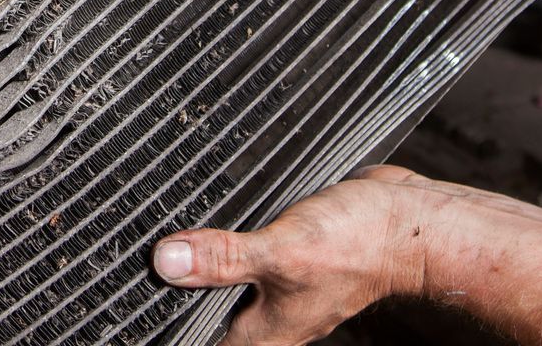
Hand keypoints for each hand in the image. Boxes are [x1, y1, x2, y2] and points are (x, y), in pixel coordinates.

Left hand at [150, 165, 440, 345]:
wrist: (408, 222)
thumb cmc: (357, 248)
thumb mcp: (281, 253)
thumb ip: (223, 259)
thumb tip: (165, 262)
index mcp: (258, 334)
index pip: (190, 335)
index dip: (161, 316)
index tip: (133, 289)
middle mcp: (262, 315)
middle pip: (197, 303)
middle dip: (174, 278)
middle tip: (143, 247)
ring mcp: (271, 283)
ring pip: (216, 273)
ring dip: (196, 252)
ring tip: (166, 227)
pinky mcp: (279, 251)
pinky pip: (237, 246)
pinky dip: (222, 230)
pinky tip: (207, 207)